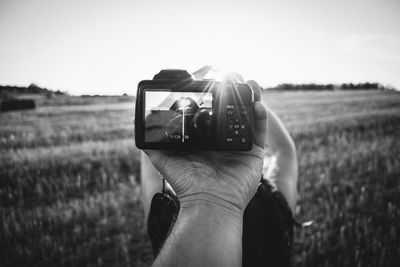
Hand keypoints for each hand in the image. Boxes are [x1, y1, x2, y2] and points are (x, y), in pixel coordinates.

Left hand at [144, 70, 266, 214]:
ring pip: (249, 115)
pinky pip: (260, 131)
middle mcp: (224, 138)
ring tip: (249, 83)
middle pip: (232, 108)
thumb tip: (139, 126)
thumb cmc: (187, 183)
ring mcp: (240, 144)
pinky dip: (261, 116)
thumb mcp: (165, 158)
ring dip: (251, 97)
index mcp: (207, 137)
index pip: (212, 109)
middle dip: (234, 90)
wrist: (208, 203)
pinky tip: (257, 104)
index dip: (214, 92)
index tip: (212, 75)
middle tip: (232, 75)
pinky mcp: (254, 152)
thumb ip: (153, 143)